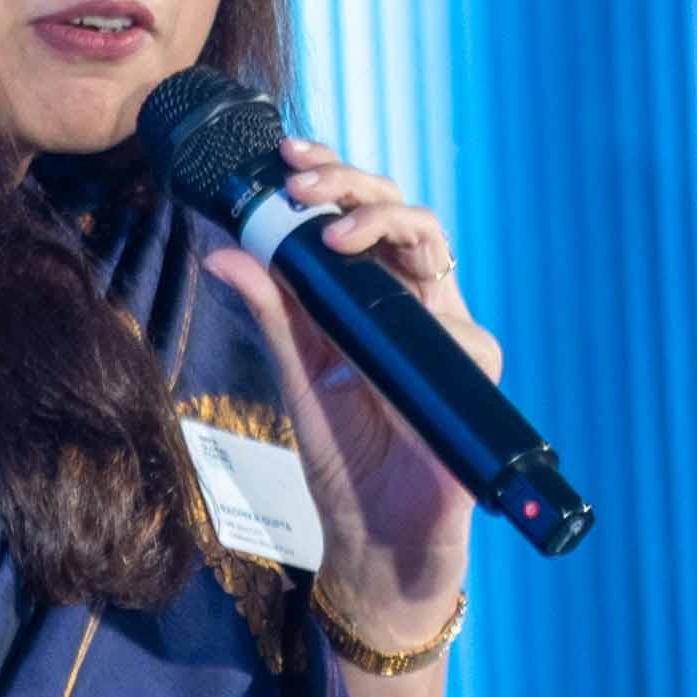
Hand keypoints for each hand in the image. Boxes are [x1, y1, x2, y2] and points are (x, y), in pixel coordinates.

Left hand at [202, 137, 490, 639]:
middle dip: (355, 185)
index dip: (334, 180)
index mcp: (373, 301)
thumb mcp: (298, 377)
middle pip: (403, 217)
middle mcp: (417, 308)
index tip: (289, 158)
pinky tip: (386, 328)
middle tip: (304, 184)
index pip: (362, 220)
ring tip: (333, 234)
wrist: (378, 539)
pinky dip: (420, 317)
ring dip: (385, 225)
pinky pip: (458, 331)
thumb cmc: (344, 459)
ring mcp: (448, 337)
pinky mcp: (471, 376)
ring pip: (436, 250)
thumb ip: (272, 314)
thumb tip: (224, 252)